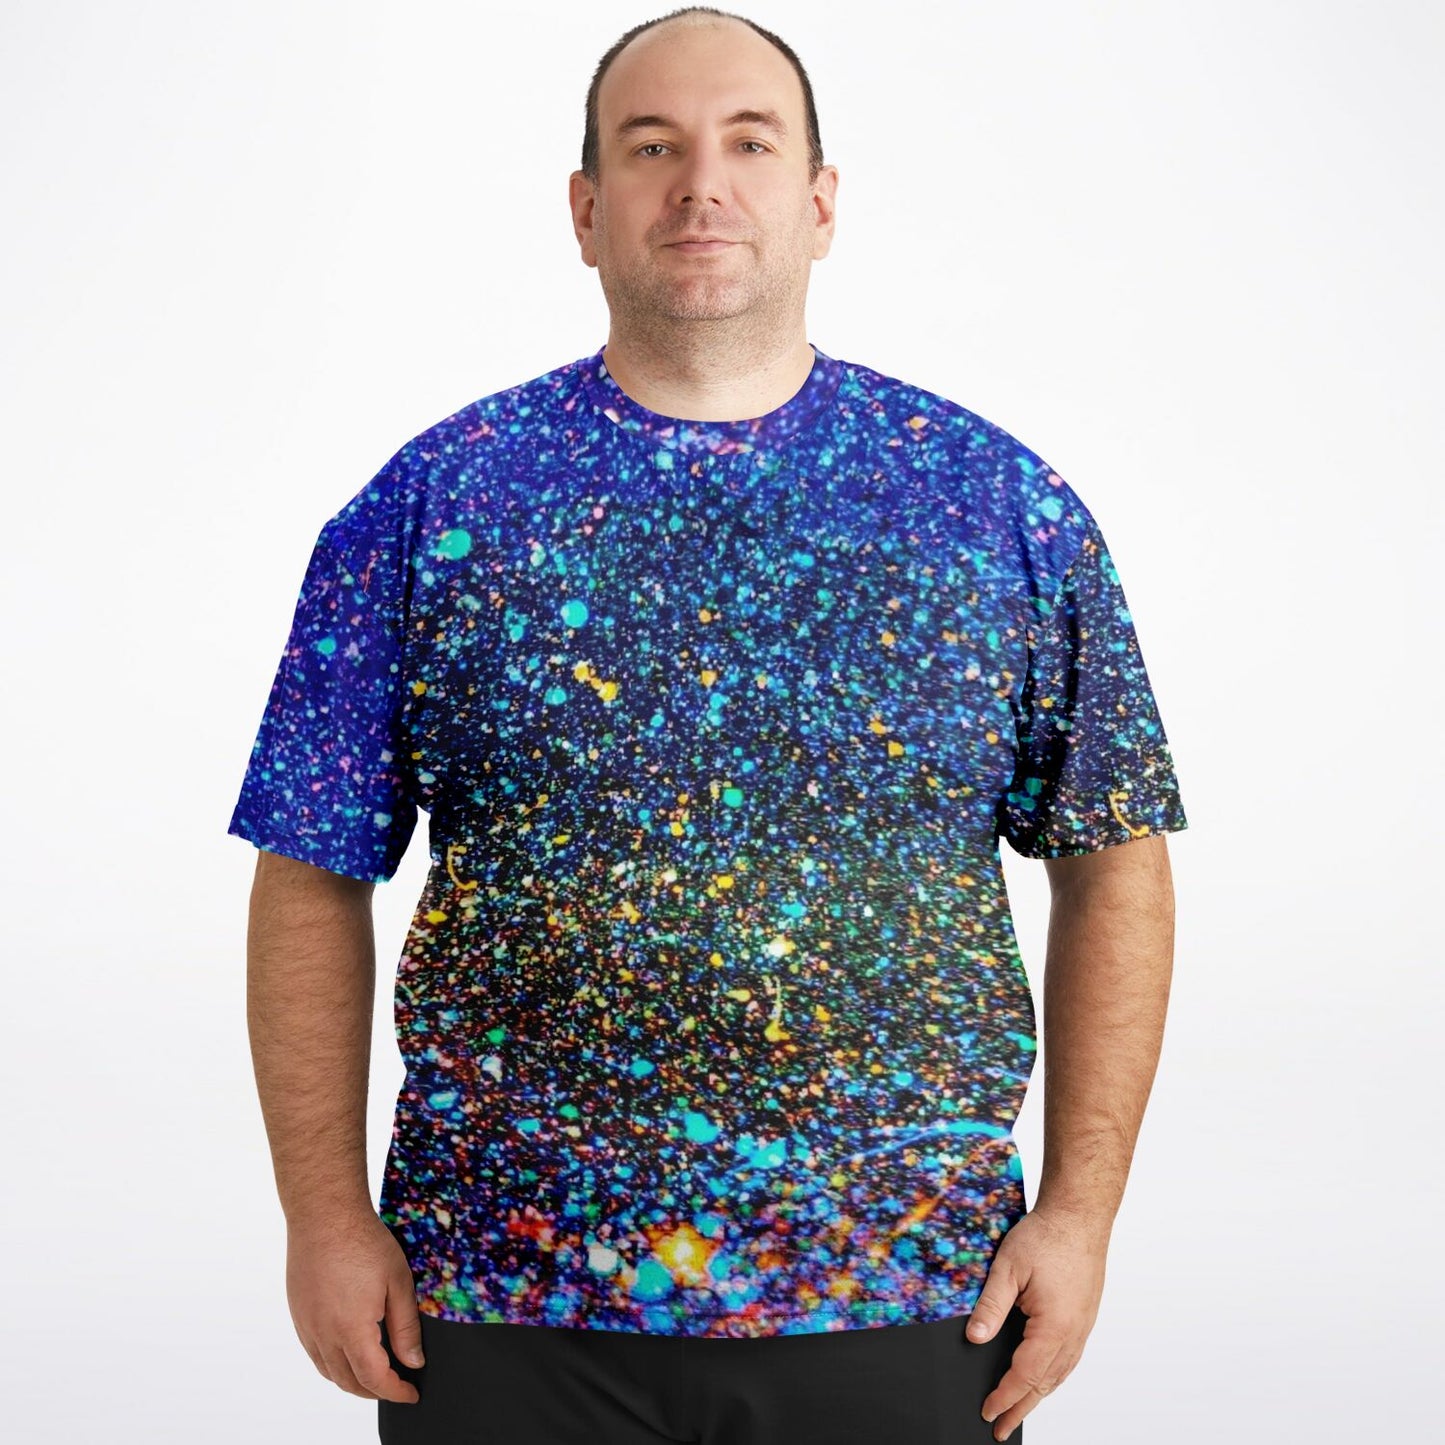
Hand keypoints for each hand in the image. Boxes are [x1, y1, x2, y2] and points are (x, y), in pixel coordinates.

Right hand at [285, 1210, 425, 1403]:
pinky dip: (332, 1364)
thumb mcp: (399, 1282)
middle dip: (375, 1391)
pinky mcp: (298, 1314)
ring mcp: (307, 1325)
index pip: (374, 1379)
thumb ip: (406, 1327)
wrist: (324, 1215)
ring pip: (328, 1371)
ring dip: (351, 1381)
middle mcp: (324, 1334)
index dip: (395, 1391)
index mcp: (352, 1330)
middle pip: (348, 1382)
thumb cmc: (363, 1242)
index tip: (411, 1393)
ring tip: (375, 1375)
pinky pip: (314, 1352)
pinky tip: (347, 1353)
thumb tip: (413, 1361)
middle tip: (397, 1385)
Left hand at [967, 1205, 1110, 1441]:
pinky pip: (1068, 1358)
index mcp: (1054, 1327)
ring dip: (1038, 1395)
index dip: (1004, 1397)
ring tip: (1019, 1411)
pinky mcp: (1084, 1316)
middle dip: (1021, 1408)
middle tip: (1001, 1429)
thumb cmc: (1047, 1235)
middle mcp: (1073, 1333)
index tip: (987, 1412)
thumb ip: (990, 1306)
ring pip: (1059, 1373)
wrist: (1080, 1215)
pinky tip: (1043, 1377)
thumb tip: (975, 1338)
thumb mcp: (1007, 1267)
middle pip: (1045, 1383)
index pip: (1024, 1375)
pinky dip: (1052, 1375)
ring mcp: (1083, 1326)